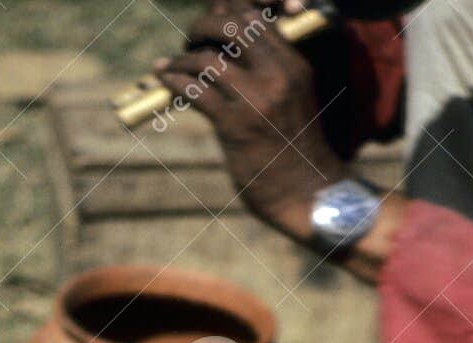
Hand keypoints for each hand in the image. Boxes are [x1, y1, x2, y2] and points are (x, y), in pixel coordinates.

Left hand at [155, 4, 342, 240]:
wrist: (307, 194)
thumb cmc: (295, 150)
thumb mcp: (292, 100)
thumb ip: (268, 72)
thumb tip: (225, 48)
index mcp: (294, 65)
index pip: (255, 17)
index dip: (227, 13)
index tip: (212, 26)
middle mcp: (278, 76)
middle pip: (231, 24)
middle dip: (203, 24)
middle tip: (191, 38)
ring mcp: (256, 100)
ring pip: (207, 58)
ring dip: (182, 57)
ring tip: (173, 65)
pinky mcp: (235, 126)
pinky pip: (194, 90)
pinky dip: (174, 81)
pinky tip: (166, 81)